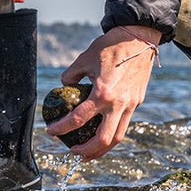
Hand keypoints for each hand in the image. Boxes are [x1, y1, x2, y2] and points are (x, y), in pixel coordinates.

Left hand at [46, 25, 160, 160]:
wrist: (139, 38)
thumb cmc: (110, 46)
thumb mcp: (84, 58)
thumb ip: (71, 75)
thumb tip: (65, 85)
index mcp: (103, 93)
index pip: (78, 119)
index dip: (61, 128)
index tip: (51, 131)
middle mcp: (118, 104)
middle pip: (103, 140)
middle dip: (86, 151)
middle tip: (73, 151)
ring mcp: (131, 104)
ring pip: (118, 137)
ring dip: (102, 149)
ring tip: (88, 152)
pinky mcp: (137, 102)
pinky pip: (124, 123)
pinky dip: (112, 132)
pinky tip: (101, 132)